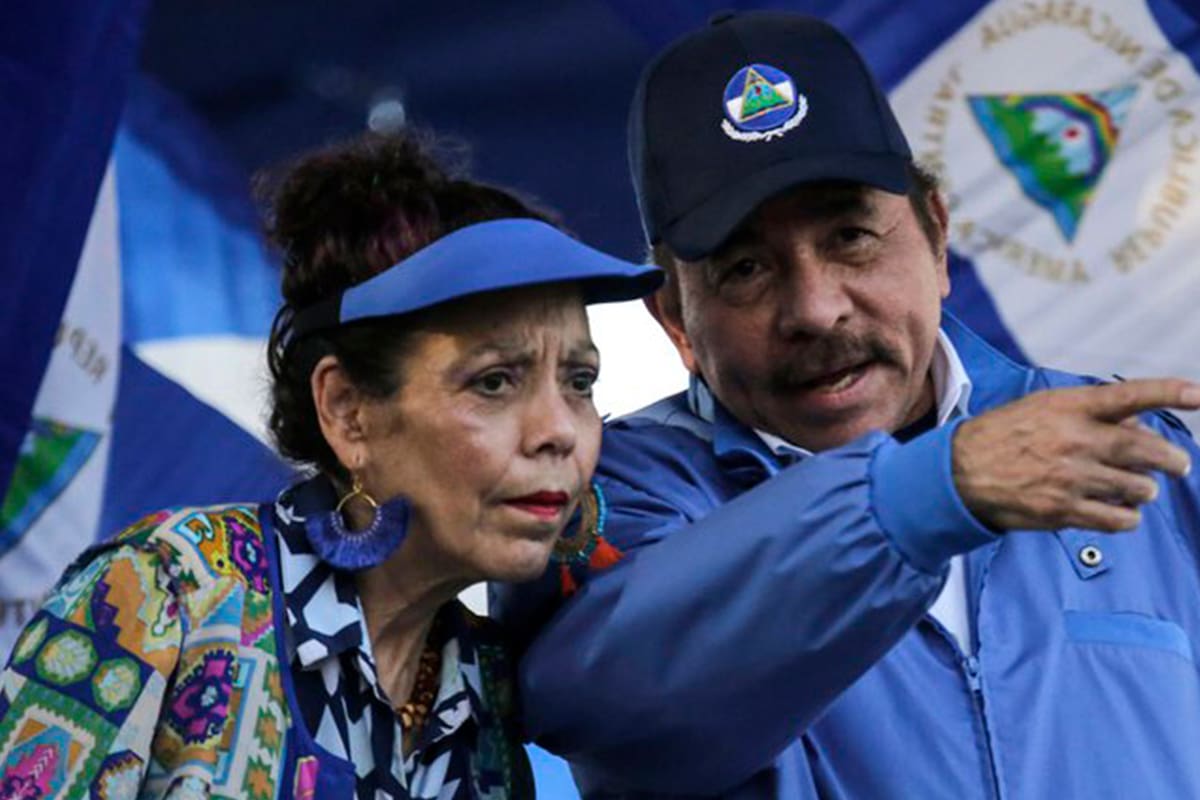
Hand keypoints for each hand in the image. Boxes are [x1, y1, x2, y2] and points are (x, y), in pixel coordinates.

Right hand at [952, 378, 1199, 531]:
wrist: (960, 471)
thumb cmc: (1005, 435)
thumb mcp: (1044, 407)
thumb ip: (1092, 412)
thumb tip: (1140, 426)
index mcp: (1070, 407)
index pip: (1129, 396)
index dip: (1168, 393)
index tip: (1199, 394)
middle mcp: (1074, 439)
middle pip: (1147, 450)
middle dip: (1173, 460)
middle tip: (1179, 465)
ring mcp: (1070, 477)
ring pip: (1139, 488)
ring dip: (1144, 490)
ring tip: (1136, 489)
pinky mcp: (1064, 510)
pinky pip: (1120, 520)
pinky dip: (1128, 517)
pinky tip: (1119, 511)